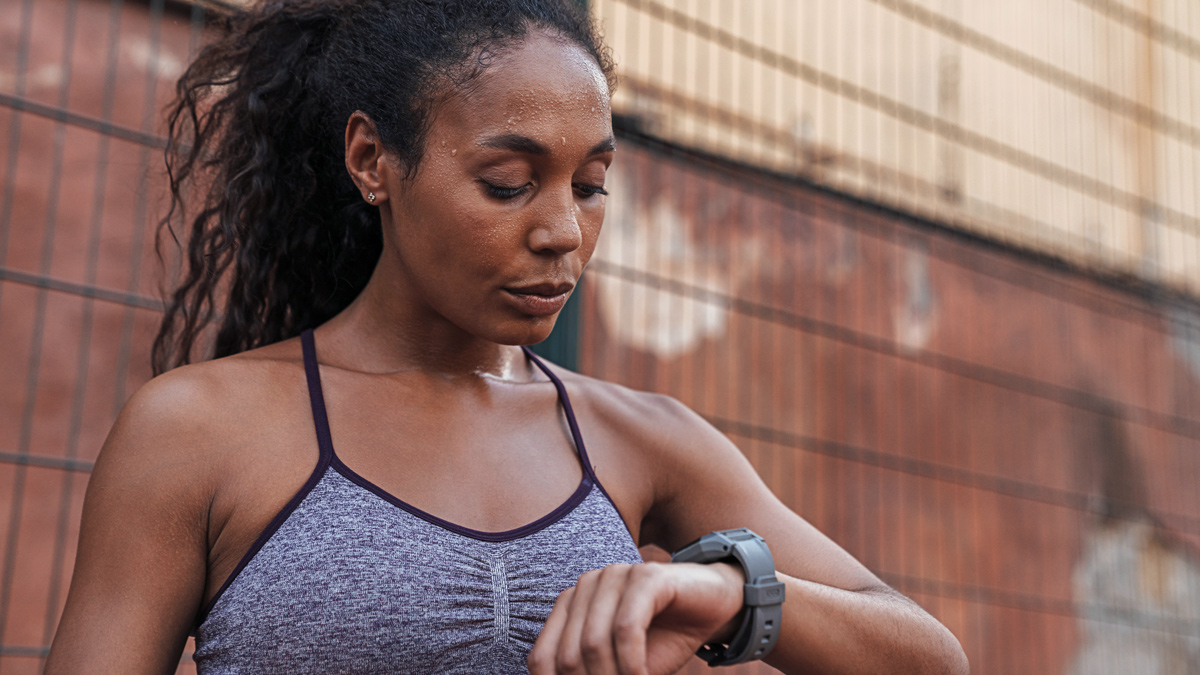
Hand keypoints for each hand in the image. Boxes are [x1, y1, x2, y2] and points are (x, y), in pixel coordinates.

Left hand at [527, 561, 744, 674]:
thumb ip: (592, 674)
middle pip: (567, 656)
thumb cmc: (663, 640)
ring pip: (593, 643)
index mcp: (571, 605)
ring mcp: (615, 575)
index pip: (542, 660)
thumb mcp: (621, 666)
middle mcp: (586, 585)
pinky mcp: (646, 575)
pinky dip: (632, 664)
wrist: (714, 606)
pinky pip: (626, 628)